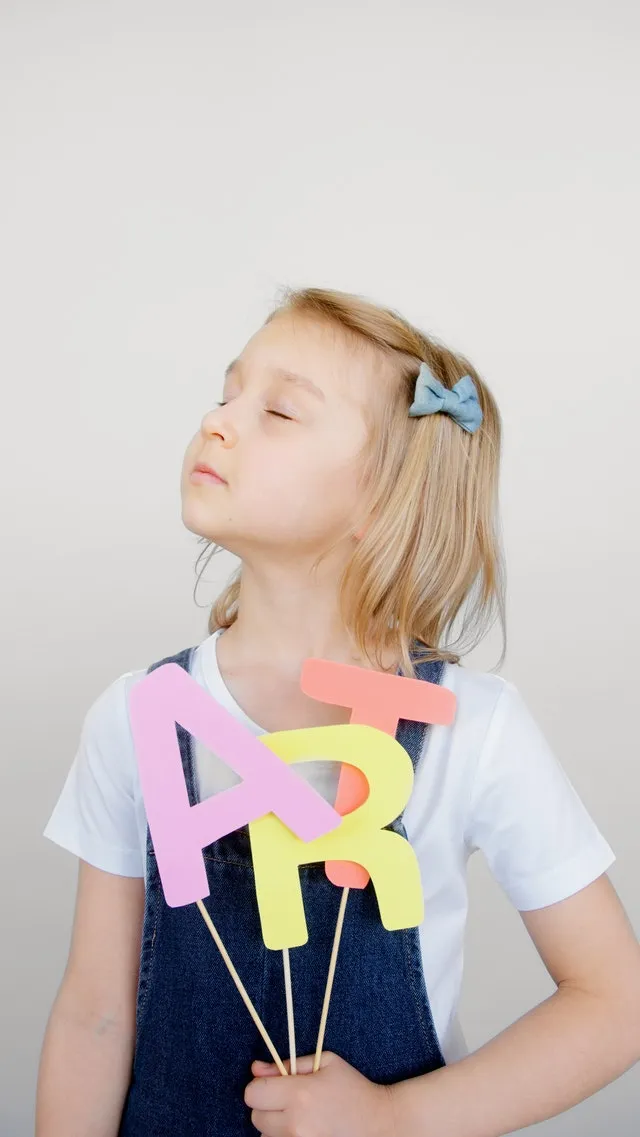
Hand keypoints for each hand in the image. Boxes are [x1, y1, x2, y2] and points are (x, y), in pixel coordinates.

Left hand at [244, 1051, 395, 1136]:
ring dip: (275, 1126)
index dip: (261, 1086)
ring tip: (300, 1117)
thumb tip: (256, 1068)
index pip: (252, 1093)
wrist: (379, 1123)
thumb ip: (289, 1063)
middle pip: (256, 1117)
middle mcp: (295, 1124)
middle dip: (268, 1106)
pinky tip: (303, 1130)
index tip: (274, 1085)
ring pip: (265, 1136)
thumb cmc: (353, 1088)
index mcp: (299, 1094)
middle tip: (290, 1101)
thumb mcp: (325, 1062)